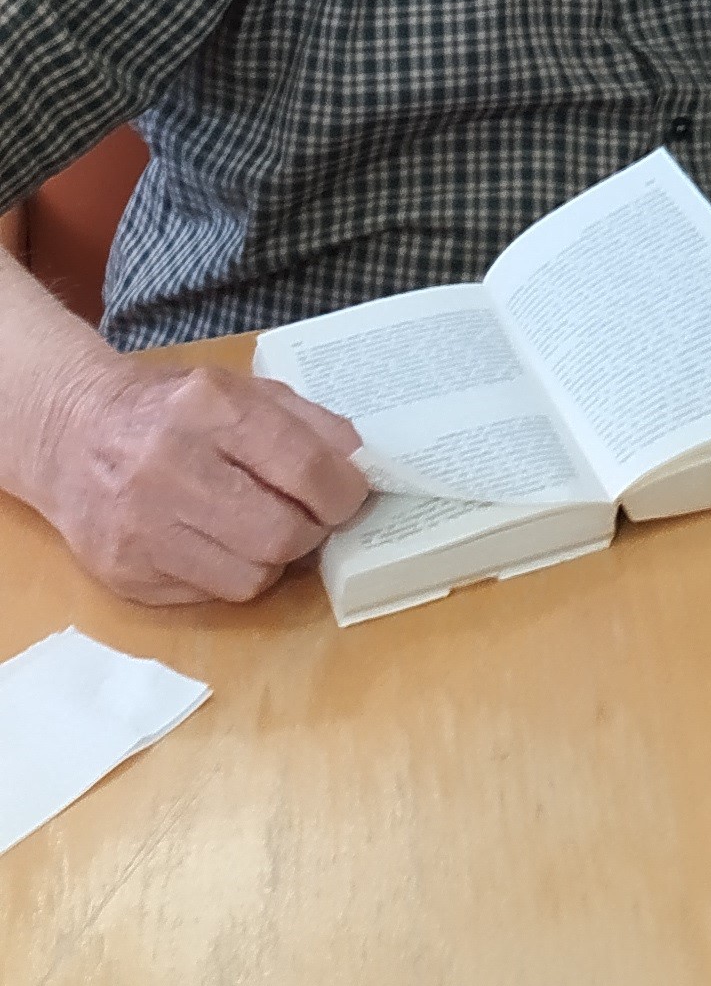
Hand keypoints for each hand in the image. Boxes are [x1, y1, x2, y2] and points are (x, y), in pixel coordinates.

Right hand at [38, 360, 368, 609]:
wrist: (72, 434)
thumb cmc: (172, 410)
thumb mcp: (241, 390)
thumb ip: (308, 422)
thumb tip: (363, 467)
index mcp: (208, 408)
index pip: (304, 467)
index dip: (344, 492)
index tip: (350, 496)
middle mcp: (169, 467)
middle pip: (281, 533)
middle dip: (313, 531)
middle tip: (311, 518)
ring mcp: (142, 527)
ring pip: (252, 576)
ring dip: (274, 559)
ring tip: (262, 529)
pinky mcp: (126, 573)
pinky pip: (212, 595)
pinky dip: (231, 573)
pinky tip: (219, 543)